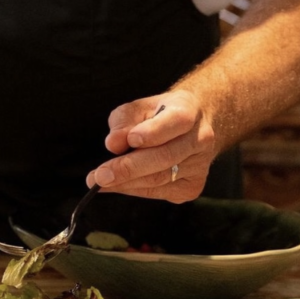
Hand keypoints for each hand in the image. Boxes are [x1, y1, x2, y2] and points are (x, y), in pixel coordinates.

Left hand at [84, 90, 216, 201]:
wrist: (192, 125)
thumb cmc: (159, 114)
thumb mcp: (139, 107)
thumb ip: (124, 121)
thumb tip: (113, 144)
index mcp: (188, 111)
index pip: (175, 121)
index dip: (154, 132)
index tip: (130, 140)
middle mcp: (200, 139)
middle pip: (165, 156)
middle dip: (129, 167)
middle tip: (100, 175)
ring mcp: (199, 166)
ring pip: (160, 178)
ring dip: (126, 182)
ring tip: (100, 181)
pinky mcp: (192, 187)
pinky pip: (159, 191)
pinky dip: (135, 189)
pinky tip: (117, 185)